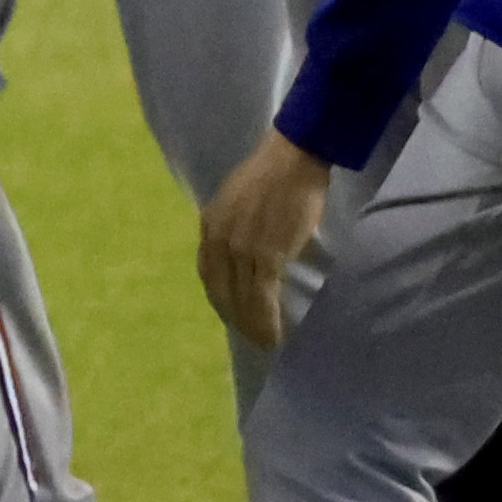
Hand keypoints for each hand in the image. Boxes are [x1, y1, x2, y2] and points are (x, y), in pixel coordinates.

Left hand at [198, 129, 330, 350]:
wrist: (293, 158)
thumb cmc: (274, 175)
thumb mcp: (237, 200)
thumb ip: (234, 226)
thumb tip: (245, 251)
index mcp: (210, 224)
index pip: (208, 272)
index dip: (219, 298)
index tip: (231, 314)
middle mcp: (219, 238)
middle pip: (221, 290)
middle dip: (234, 317)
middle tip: (250, 336)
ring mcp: (241, 247)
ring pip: (241, 298)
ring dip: (251, 326)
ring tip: (263, 342)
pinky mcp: (266, 253)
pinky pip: (262, 296)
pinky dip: (266, 320)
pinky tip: (274, 334)